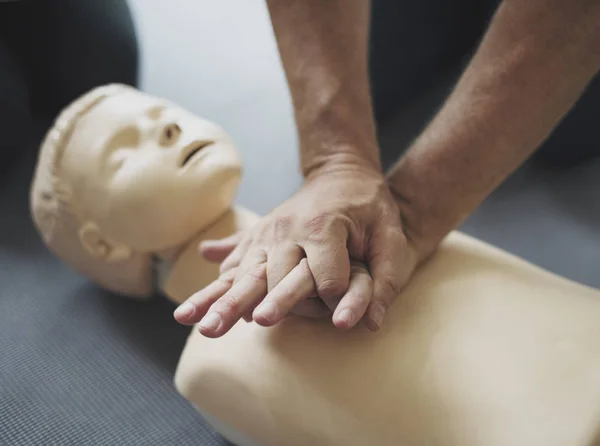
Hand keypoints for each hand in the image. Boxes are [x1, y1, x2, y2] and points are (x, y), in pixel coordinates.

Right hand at [174, 165, 417, 337]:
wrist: (342, 174)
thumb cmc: (370, 207)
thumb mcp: (391, 235)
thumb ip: (387, 276)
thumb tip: (372, 324)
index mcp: (324, 228)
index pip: (326, 278)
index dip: (337, 300)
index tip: (344, 315)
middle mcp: (287, 231)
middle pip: (270, 278)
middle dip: (250, 305)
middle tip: (219, 328)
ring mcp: (267, 234)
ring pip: (241, 274)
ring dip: (217, 300)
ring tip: (196, 324)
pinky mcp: (257, 238)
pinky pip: (233, 264)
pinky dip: (214, 287)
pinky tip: (192, 308)